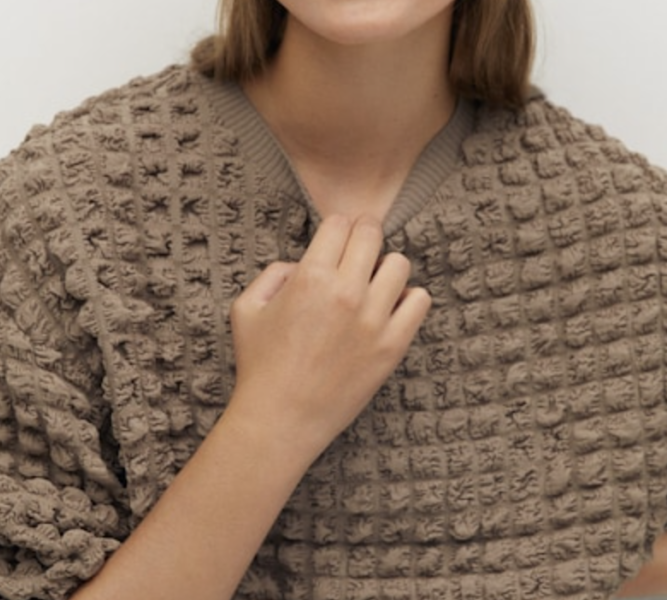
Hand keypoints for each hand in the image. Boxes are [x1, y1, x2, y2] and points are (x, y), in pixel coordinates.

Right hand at [226, 215, 430, 457]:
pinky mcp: (392, 346)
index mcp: (310, 278)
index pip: (341, 224)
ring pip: (399, 264)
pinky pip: (420, 301)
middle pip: (372, 235)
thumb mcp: (246, 308)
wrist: (281, 419)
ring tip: (372, 284)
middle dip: (364, 235)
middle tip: (359, 247)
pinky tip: (389, 309)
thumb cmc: (260, 365)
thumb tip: (303, 264)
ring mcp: (373, 320)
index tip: (338, 237)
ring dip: (385, 268)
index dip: (338, 227)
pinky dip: (408, 299)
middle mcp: (346, 293)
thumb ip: (273, 274)